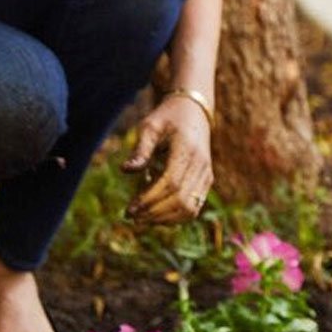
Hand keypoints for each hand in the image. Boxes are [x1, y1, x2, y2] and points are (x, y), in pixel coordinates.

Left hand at [125, 94, 214, 223]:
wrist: (193, 112)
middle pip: (181, 199)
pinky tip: (157, 216)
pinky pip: (194, 207)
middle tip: (132, 216)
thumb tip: (125, 170)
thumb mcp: (150, 127)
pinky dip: (176, 217)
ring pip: (190, 208)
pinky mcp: (206, 181)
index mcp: (187, 149)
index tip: (130, 209)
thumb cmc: (167, 118)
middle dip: (155, 212)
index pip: (171, 183)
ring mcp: (206, 174)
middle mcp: (201, 164)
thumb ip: (140, 149)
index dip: (150, 199)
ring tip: (143, 218)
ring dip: (165, 218)